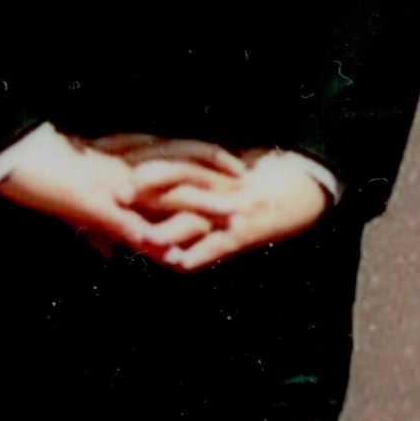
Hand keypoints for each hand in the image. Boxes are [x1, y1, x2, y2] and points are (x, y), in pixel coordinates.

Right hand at [0, 127, 233, 258]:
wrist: (17, 160)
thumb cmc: (46, 176)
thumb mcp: (78, 207)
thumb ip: (101, 227)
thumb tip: (111, 251)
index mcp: (125, 162)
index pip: (176, 155)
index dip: (208, 161)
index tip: (237, 170)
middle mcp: (127, 171)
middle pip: (184, 169)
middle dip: (218, 180)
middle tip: (251, 187)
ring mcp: (116, 188)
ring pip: (168, 195)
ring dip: (202, 207)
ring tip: (233, 216)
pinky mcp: (99, 207)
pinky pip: (132, 227)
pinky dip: (154, 240)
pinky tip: (174, 255)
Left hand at [127, 147, 331, 272]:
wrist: (310, 178)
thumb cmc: (263, 174)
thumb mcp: (223, 169)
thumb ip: (191, 173)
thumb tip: (151, 182)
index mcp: (209, 165)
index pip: (169, 156)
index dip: (140, 159)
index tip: (109, 162)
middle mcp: (218, 182)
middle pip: (177, 177)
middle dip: (143, 187)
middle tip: (113, 194)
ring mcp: (233, 206)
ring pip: (195, 211)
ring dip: (166, 225)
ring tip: (141, 236)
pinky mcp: (249, 230)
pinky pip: (219, 243)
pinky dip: (199, 254)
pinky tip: (178, 264)